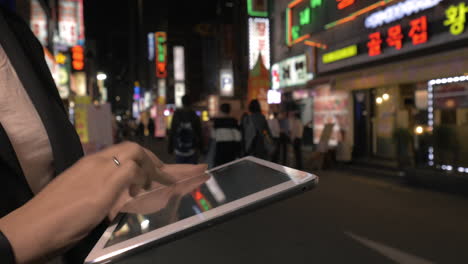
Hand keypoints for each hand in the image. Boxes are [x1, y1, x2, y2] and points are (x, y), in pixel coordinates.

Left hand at [0, 142, 202, 263]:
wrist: (32, 232)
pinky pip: (119, 186)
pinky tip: (142, 195)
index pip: (137, 152)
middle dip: (166, 167)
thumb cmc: (70, 213)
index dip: (157, 164)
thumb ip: (126, 174)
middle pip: (138, 161)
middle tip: (193, 171)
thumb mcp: (102, 192)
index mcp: (104, 163)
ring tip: (172, 185)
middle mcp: (100, 167)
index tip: (175, 179)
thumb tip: (143, 165)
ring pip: (130, 174)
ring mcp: (92, 180)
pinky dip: (136, 189)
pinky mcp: (87, 194)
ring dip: (152, 177)